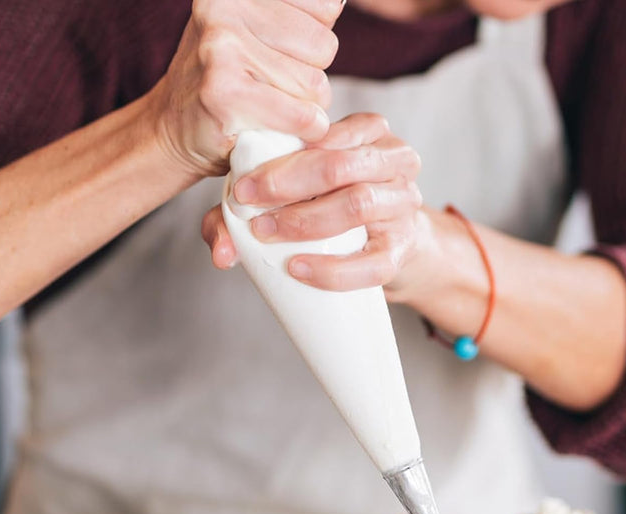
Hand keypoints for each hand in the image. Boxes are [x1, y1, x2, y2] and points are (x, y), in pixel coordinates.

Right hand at [145, 0, 341, 177]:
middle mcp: (225, 6)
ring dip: (306, 108)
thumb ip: (296, 15)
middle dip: (311, 76)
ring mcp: (222, 46)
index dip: (313, 43)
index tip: (281, 56)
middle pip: (324, 46)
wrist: (172, 128)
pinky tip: (283, 130)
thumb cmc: (228, 82)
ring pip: (315, 84)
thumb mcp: (255, 30)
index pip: (327, 8)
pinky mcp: (226, 92)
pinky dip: (305, 130)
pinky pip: (302, 115)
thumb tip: (338, 3)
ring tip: (272, 108)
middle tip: (275, 89)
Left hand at [203, 113, 424, 290]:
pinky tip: (299, 268)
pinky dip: (333, 270)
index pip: (325, 133)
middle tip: (249, 208)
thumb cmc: (333, 207)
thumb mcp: (297, 192)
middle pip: (341, 165)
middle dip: (287, 187)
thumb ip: (249, 211)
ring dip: (306, 221)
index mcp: (368, 132)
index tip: (241, 188)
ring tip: (268, 234)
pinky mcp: (402, 249)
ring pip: (359, 203)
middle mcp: (394, 160)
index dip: (279, 160)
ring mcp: (404, 204)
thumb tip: (221, 253)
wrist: (386, 244)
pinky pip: (373, 263)